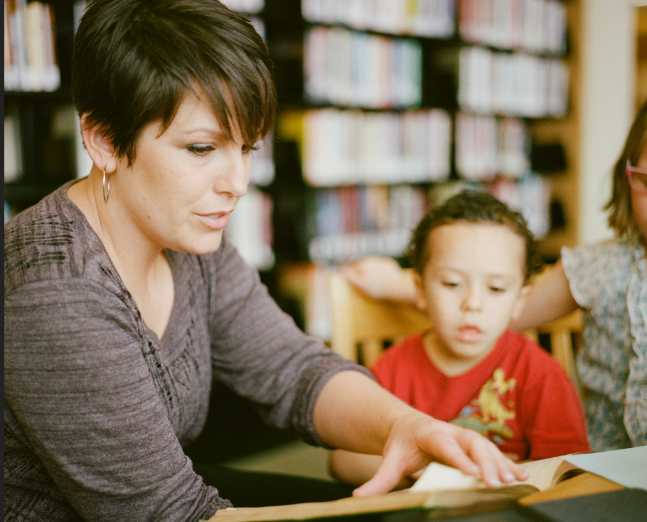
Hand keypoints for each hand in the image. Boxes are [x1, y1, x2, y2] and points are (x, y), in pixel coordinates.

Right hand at [340, 256, 414, 302]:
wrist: (396, 288)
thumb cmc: (377, 288)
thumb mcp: (360, 284)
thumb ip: (350, 276)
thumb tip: (340, 269)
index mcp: (363, 263)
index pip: (352, 266)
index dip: (348, 272)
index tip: (347, 279)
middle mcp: (372, 259)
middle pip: (362, 264)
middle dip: (359, 270)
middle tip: (358, 280)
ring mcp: (382, 261)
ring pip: (372, 264)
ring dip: (369, 269)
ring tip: (369, 280)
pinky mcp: (390, 265)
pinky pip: (382, 267)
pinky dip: (379, 271)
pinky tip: (379, 277)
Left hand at [352, 412, 527, 496]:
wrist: (408, 425)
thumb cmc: (401, 445)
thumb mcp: (389, 460)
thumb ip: (379, 481)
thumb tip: (358, 498)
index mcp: (429, 433)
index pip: (444, 444)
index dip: (458, 458)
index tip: (470, 473)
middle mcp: (450, 431)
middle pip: (472, 443)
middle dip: (485, 462)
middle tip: (495, 483)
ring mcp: (464, 436)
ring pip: (487, 447)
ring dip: (501, 464)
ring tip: (514, 482)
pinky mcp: (474, 444)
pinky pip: (494, 453)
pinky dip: (508, 464)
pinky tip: (522, 477)